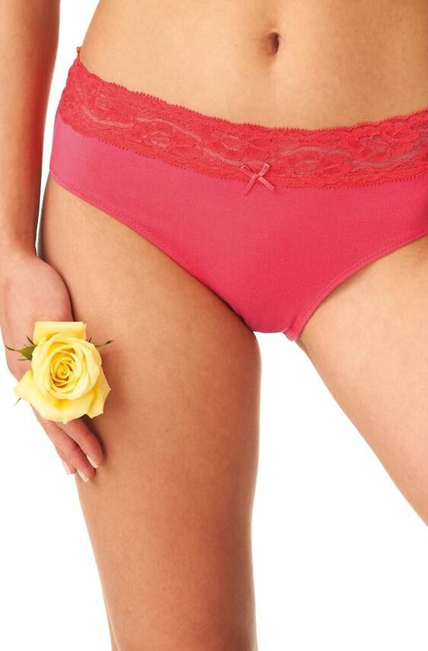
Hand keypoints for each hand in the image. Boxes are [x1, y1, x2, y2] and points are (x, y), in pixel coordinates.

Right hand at [1, 249, 102, 479]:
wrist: (17, 266)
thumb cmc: (37, 288)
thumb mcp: (53, 320)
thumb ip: (63, 352)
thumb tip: (79, 386)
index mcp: (32, 371)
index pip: (60, 418)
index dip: (79, 440)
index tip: (96, 459)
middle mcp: (29, 376)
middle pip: (52, 424)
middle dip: (71, 450)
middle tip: (90, 475)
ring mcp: (28, 369)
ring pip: (47, 414)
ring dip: (62, 439)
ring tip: (72, 462)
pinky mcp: (33, 359)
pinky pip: (45, 398)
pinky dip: (55, 417)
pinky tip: (60, 424)